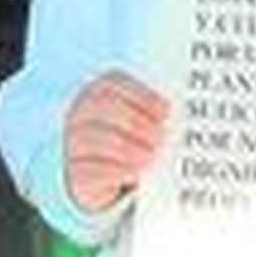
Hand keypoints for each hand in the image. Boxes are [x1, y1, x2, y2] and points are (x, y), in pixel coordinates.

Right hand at [64, 71, 169, 213]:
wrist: (97, 172)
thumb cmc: (127, 137)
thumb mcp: (138, 119)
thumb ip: (153, 114)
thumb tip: (181, 117)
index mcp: (100, 90)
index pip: (115, 83)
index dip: (142, 97)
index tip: (166, 112)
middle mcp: (82, 111)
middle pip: (105, 108)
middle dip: (136, 122)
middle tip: (161, 137)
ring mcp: (74, 140)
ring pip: (95, 138)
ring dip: (127, 148)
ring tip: (151, 156)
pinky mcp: (74, 171)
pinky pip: (90, 168)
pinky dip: (116, 170)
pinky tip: (135, 172)